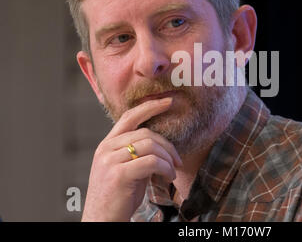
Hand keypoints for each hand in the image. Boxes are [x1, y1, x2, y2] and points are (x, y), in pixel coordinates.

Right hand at [81, 97, 182, 221]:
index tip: (168, 101)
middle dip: (167, 145)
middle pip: (146, 133)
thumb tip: (161, 145)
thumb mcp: (125, 169)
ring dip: (168, 159)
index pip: (129, 116)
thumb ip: (136, 153)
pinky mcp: (119, 174)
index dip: (150, 106)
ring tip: (172, 172)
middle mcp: (106, 149)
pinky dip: (165, 168)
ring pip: (150, 146)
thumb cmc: (117, 198)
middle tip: (178, 160)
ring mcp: (110, 161)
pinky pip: (152, 162)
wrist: (101, 222)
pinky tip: (168, 177)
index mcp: (106, 145)